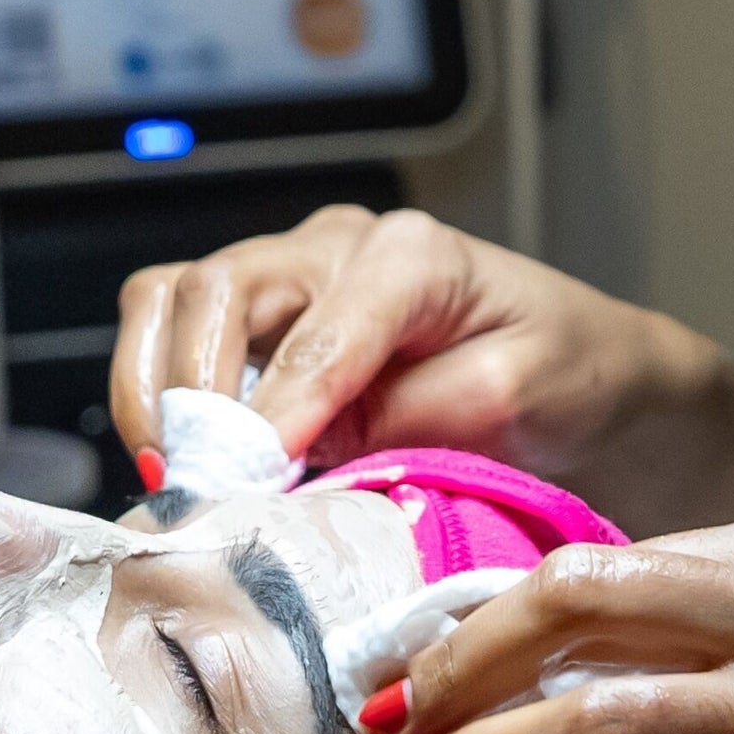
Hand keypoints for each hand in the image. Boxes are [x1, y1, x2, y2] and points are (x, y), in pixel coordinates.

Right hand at [111, 206, 719, 478]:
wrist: (582, 372)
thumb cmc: (565, 374)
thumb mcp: (521, 396)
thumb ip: (422, 413)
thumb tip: (320, 446)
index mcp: (413, 255)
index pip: (321, 331)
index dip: (280, 407)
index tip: (255, 476)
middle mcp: (337, 247)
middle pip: (217, 291)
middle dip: (191, 394)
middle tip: (194, 487)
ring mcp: (291, 276)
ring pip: (171, 297)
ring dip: (151, 388)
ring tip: (168, 473)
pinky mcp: (262, 318)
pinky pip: (172, 328)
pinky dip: (153, 392)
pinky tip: (176, 460)